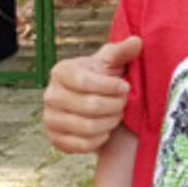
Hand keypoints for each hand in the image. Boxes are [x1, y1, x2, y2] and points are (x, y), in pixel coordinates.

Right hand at [43, 36, 139, 153]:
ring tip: (116, 115)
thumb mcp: (110, 62)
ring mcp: (50, 118)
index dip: (110, 87)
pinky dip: (100, 138)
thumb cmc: (101, 78)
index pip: (85, 82)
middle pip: (89, 106)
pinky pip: (82, 145)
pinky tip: (106, 129)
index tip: (125, 87)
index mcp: (61, 72)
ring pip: (87, 127)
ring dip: (110, 122)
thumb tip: (137, 41)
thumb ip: (122, 51)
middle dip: (114, 105)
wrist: (90, 101)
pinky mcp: (55, 139)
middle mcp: (50, 95)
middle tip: (123, 103)